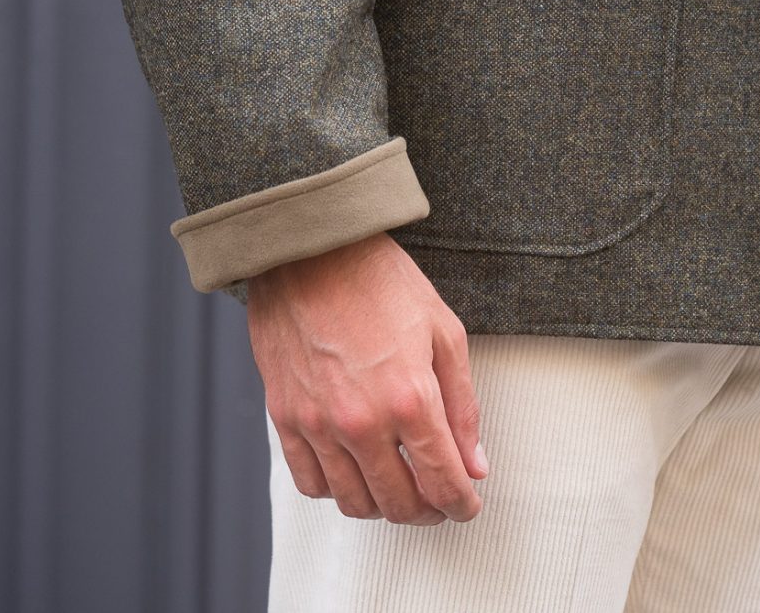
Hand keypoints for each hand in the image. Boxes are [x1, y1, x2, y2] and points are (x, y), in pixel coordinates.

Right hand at [246, 231, 488, 523]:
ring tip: (398, 484)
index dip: (462, 504)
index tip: (467, 504)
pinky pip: (310, 482)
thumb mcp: (443, 331)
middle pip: (399, 504)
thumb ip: (463, 405)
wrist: (311, 248)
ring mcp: (318, 423)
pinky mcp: (285, 416)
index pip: (443, 482)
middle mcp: (362, 421)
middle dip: (427, 511)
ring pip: (353, 502)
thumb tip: (475, 464)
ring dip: (383, 505)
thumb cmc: (380, 279)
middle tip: (437, 497)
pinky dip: (336, 489)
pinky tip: (354, 469)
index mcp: (410, 398)